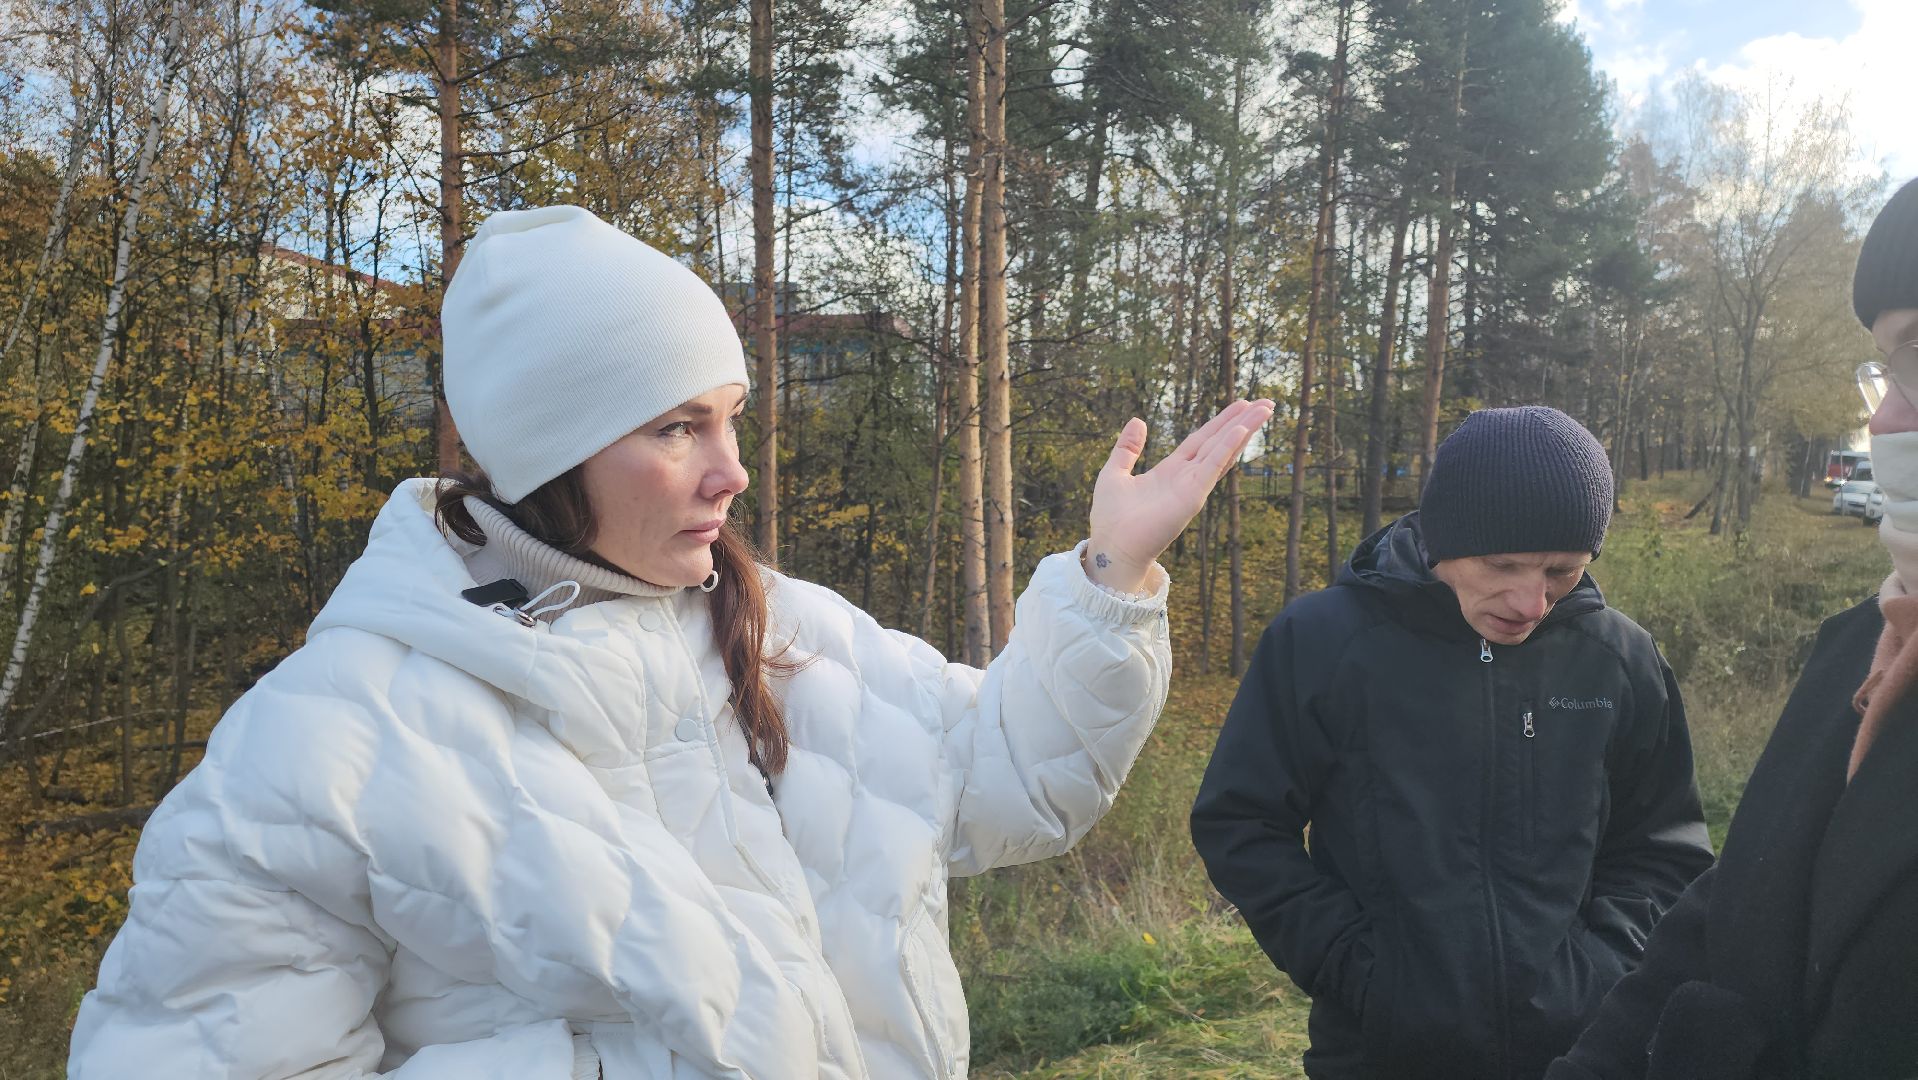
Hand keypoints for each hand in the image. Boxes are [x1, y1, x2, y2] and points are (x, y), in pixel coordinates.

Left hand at [1085, 398, 1275, 592]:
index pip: (1202, 441)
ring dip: (1244, 429)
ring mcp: (1192, 486)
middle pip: (1219, 442)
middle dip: (1242, 421)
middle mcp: (1186, 477)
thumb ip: (1128, 448)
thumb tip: (1138, 420)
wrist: (1112, 548)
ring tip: (1265, 408)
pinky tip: (1241, 430)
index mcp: (1171, 471)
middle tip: (1266, 402)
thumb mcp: (1115, 472)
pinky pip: (1213, 466)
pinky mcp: (1192, 496)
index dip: (1220, 423)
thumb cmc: (1111, 519)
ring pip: (1223, 450)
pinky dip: (1227, 448)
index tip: (1240, 405)